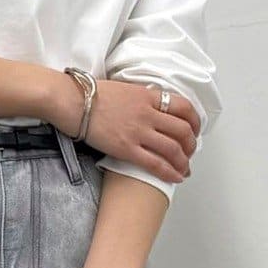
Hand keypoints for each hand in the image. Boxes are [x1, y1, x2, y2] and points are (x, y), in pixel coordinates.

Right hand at [84, 79, 199, 183]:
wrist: (72, 101)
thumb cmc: (90, 95)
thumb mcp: (124, 89)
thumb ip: (141, 98)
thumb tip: (150, 106)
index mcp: (147, 96)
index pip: (182, 106)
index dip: (194, 120)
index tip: (194, 129)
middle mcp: (147, 113)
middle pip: (182, 130)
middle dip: (191, 144)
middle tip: (190, 152)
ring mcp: (138, 132)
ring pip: (173, 149)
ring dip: (184, 162)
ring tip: (184, 169)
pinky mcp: (127, 149)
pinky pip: (156, 164)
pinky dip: (169, 172)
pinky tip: (175, 177)